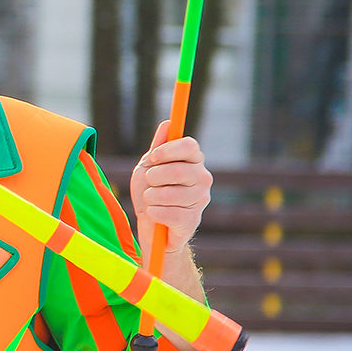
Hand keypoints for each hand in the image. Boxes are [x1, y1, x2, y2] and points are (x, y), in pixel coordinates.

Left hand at [129, 120, 211, 252]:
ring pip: (169, 194)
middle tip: (150, 183)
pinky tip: (155, 214)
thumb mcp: (149, 167)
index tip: (153, 157)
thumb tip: (167, 124)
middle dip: (154, 177)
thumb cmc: (151, 193)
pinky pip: (167, 213)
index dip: (168, 150)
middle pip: (178, 170)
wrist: (151, 227)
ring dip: (151, 197)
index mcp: (194, 161)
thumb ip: (158, 148)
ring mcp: (200, 200)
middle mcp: (202, 178)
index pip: (190, 146)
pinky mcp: (193, 221)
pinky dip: (153, 213)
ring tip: (152, 200)